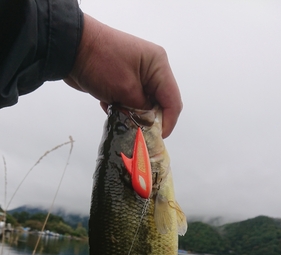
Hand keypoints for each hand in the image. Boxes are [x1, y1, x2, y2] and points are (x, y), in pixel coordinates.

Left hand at [65, 14, 181, 137]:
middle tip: (139, 133)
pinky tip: (109, 106)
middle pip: (160, 103)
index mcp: (158, 65)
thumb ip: (142, 110)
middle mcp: (152, 68)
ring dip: (133, 114)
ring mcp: (137, 74)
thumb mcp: (126, 90)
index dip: (168, 122)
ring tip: (120, 118)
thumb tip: (148, 124)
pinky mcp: (124, 79)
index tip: (157, 138)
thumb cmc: (100, 63)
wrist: (70, 48)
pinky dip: (122, 108)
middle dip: (150, 119)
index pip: (173, 100)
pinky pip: (130, 100)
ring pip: (143, 104)